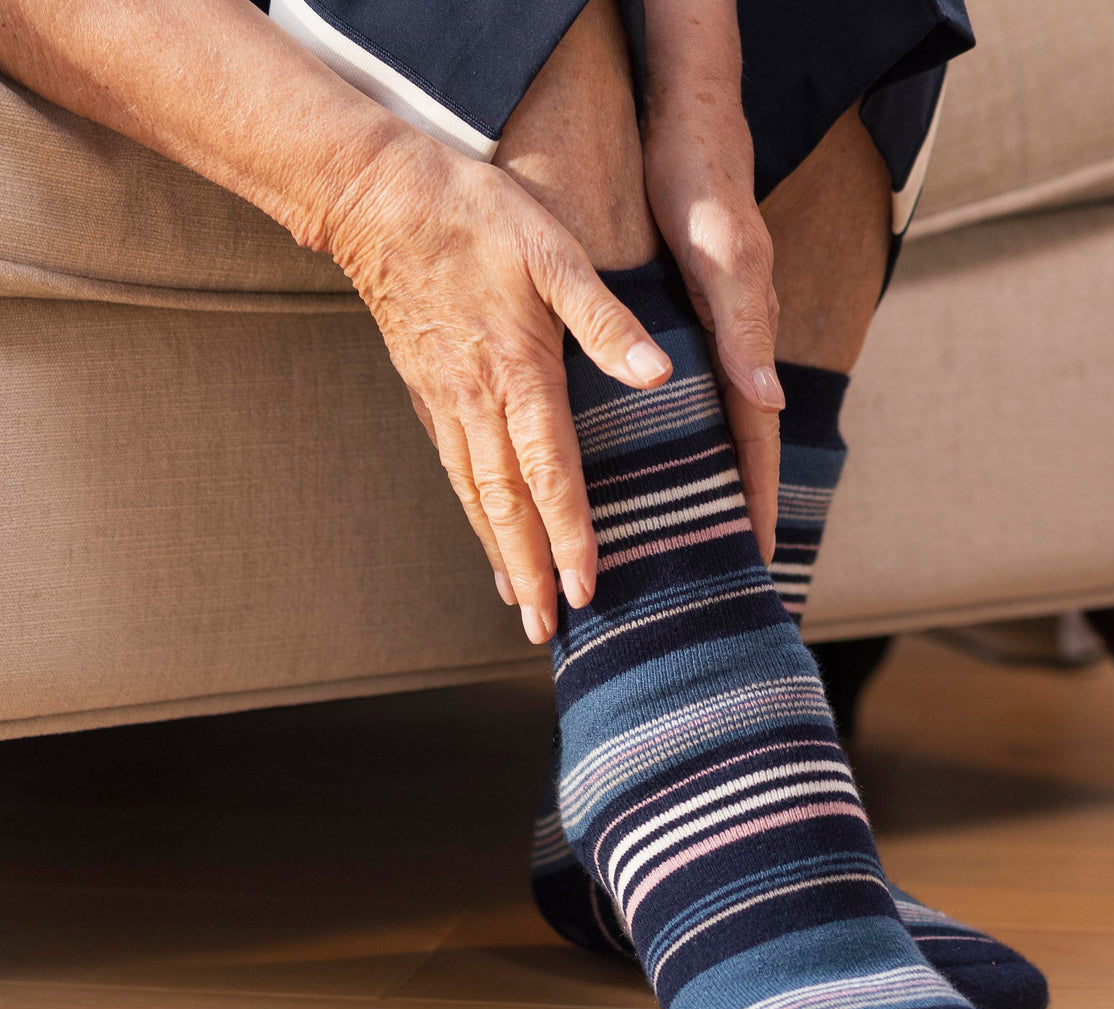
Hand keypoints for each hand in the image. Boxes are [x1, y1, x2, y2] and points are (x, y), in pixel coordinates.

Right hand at [316, 137, 672, 642]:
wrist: (378, 196)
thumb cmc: (474, 214)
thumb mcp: (552, 250)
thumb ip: (605, 319)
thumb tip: (657, 374)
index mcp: (517, 372)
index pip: (550, 473)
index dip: (570, 536)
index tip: (585, 589)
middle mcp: (477, 402)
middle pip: (505, 506)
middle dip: (528, 572)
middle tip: (544, 629)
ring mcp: (445, 402)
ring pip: (474, 496)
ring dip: (497, 555)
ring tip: (515, 604)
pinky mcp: (427, 393)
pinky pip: (453, 469)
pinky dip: (471, 513)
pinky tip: (484, 535)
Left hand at [642, 0, 781, 562]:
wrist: (684, 129)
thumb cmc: (705, 190)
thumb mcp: (724, 259)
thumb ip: (744, 329)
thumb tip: (766, 404)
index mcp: (747, 347)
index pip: (756, 445)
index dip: (757, 504)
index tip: (757, 561)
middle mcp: (730, 355)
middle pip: (734, 452)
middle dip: (730, 512)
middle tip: (719, 569)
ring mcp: (706, 345)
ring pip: (705, 432)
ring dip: (698, 484)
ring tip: (680, 536)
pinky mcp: (679, 328)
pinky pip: (682, 401)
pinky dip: (671, 440)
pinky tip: (649, 460)